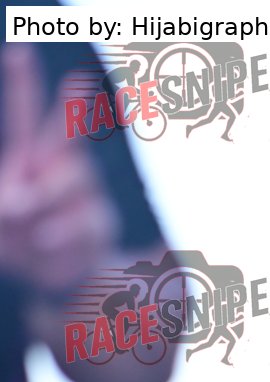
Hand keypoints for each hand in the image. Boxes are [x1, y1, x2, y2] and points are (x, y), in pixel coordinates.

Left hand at [0, 45, 119, 294]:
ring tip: (23, 218)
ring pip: (74, 177)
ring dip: (46, 196)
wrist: (63, 280)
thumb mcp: (1, 227)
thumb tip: (18, 204)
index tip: (19, 52)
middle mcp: (62, 169)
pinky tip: (43, 239)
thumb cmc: (24, 243)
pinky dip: (60, 231)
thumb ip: (4, 209)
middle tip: (78, 80)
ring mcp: (85, 194)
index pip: (23, 117)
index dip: (23, 84)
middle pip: (66, 134)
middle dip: (70, 107)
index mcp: (31, 159)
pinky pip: (83, 220)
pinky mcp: (99, 221)